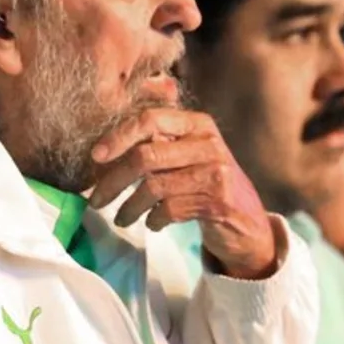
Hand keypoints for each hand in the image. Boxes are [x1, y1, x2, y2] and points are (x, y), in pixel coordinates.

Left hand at [89, 107, 275, 278]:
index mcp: (197, 124)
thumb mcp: (187, 156)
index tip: (94, 157)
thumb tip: (101, 155)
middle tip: (95, 199)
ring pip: (154, 186)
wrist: (248, 223)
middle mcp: (208, 143)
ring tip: (121, 219)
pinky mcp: (218, 202)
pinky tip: (152, 223)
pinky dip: (153, 219)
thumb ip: (157, 145)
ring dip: (129, 207)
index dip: (118, 136)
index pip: (150, 119)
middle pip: (146, 155)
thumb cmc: (206, 186)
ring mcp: (216, 172)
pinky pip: (169, 209)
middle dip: (113, 180)